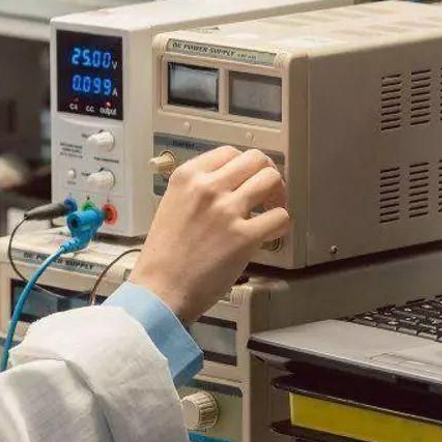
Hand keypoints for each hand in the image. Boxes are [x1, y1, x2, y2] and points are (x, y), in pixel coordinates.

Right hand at [129, 147, 290, 322]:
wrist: (160, 289)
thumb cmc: (163, 256)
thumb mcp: (170, 206)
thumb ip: (196, 191)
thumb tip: (225, 186)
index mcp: (186, 177)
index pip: (228, 152)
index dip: (243, 165)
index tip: (246, 178)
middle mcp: (208, 188)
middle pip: (255, 160)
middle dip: (265, 172)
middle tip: (266, 190)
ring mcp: (227, 210)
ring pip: (271, 180)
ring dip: (278, 194)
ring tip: (271, 209)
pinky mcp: (244, 236)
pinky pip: (280, 217)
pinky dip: (281, 224)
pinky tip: (271, 233)